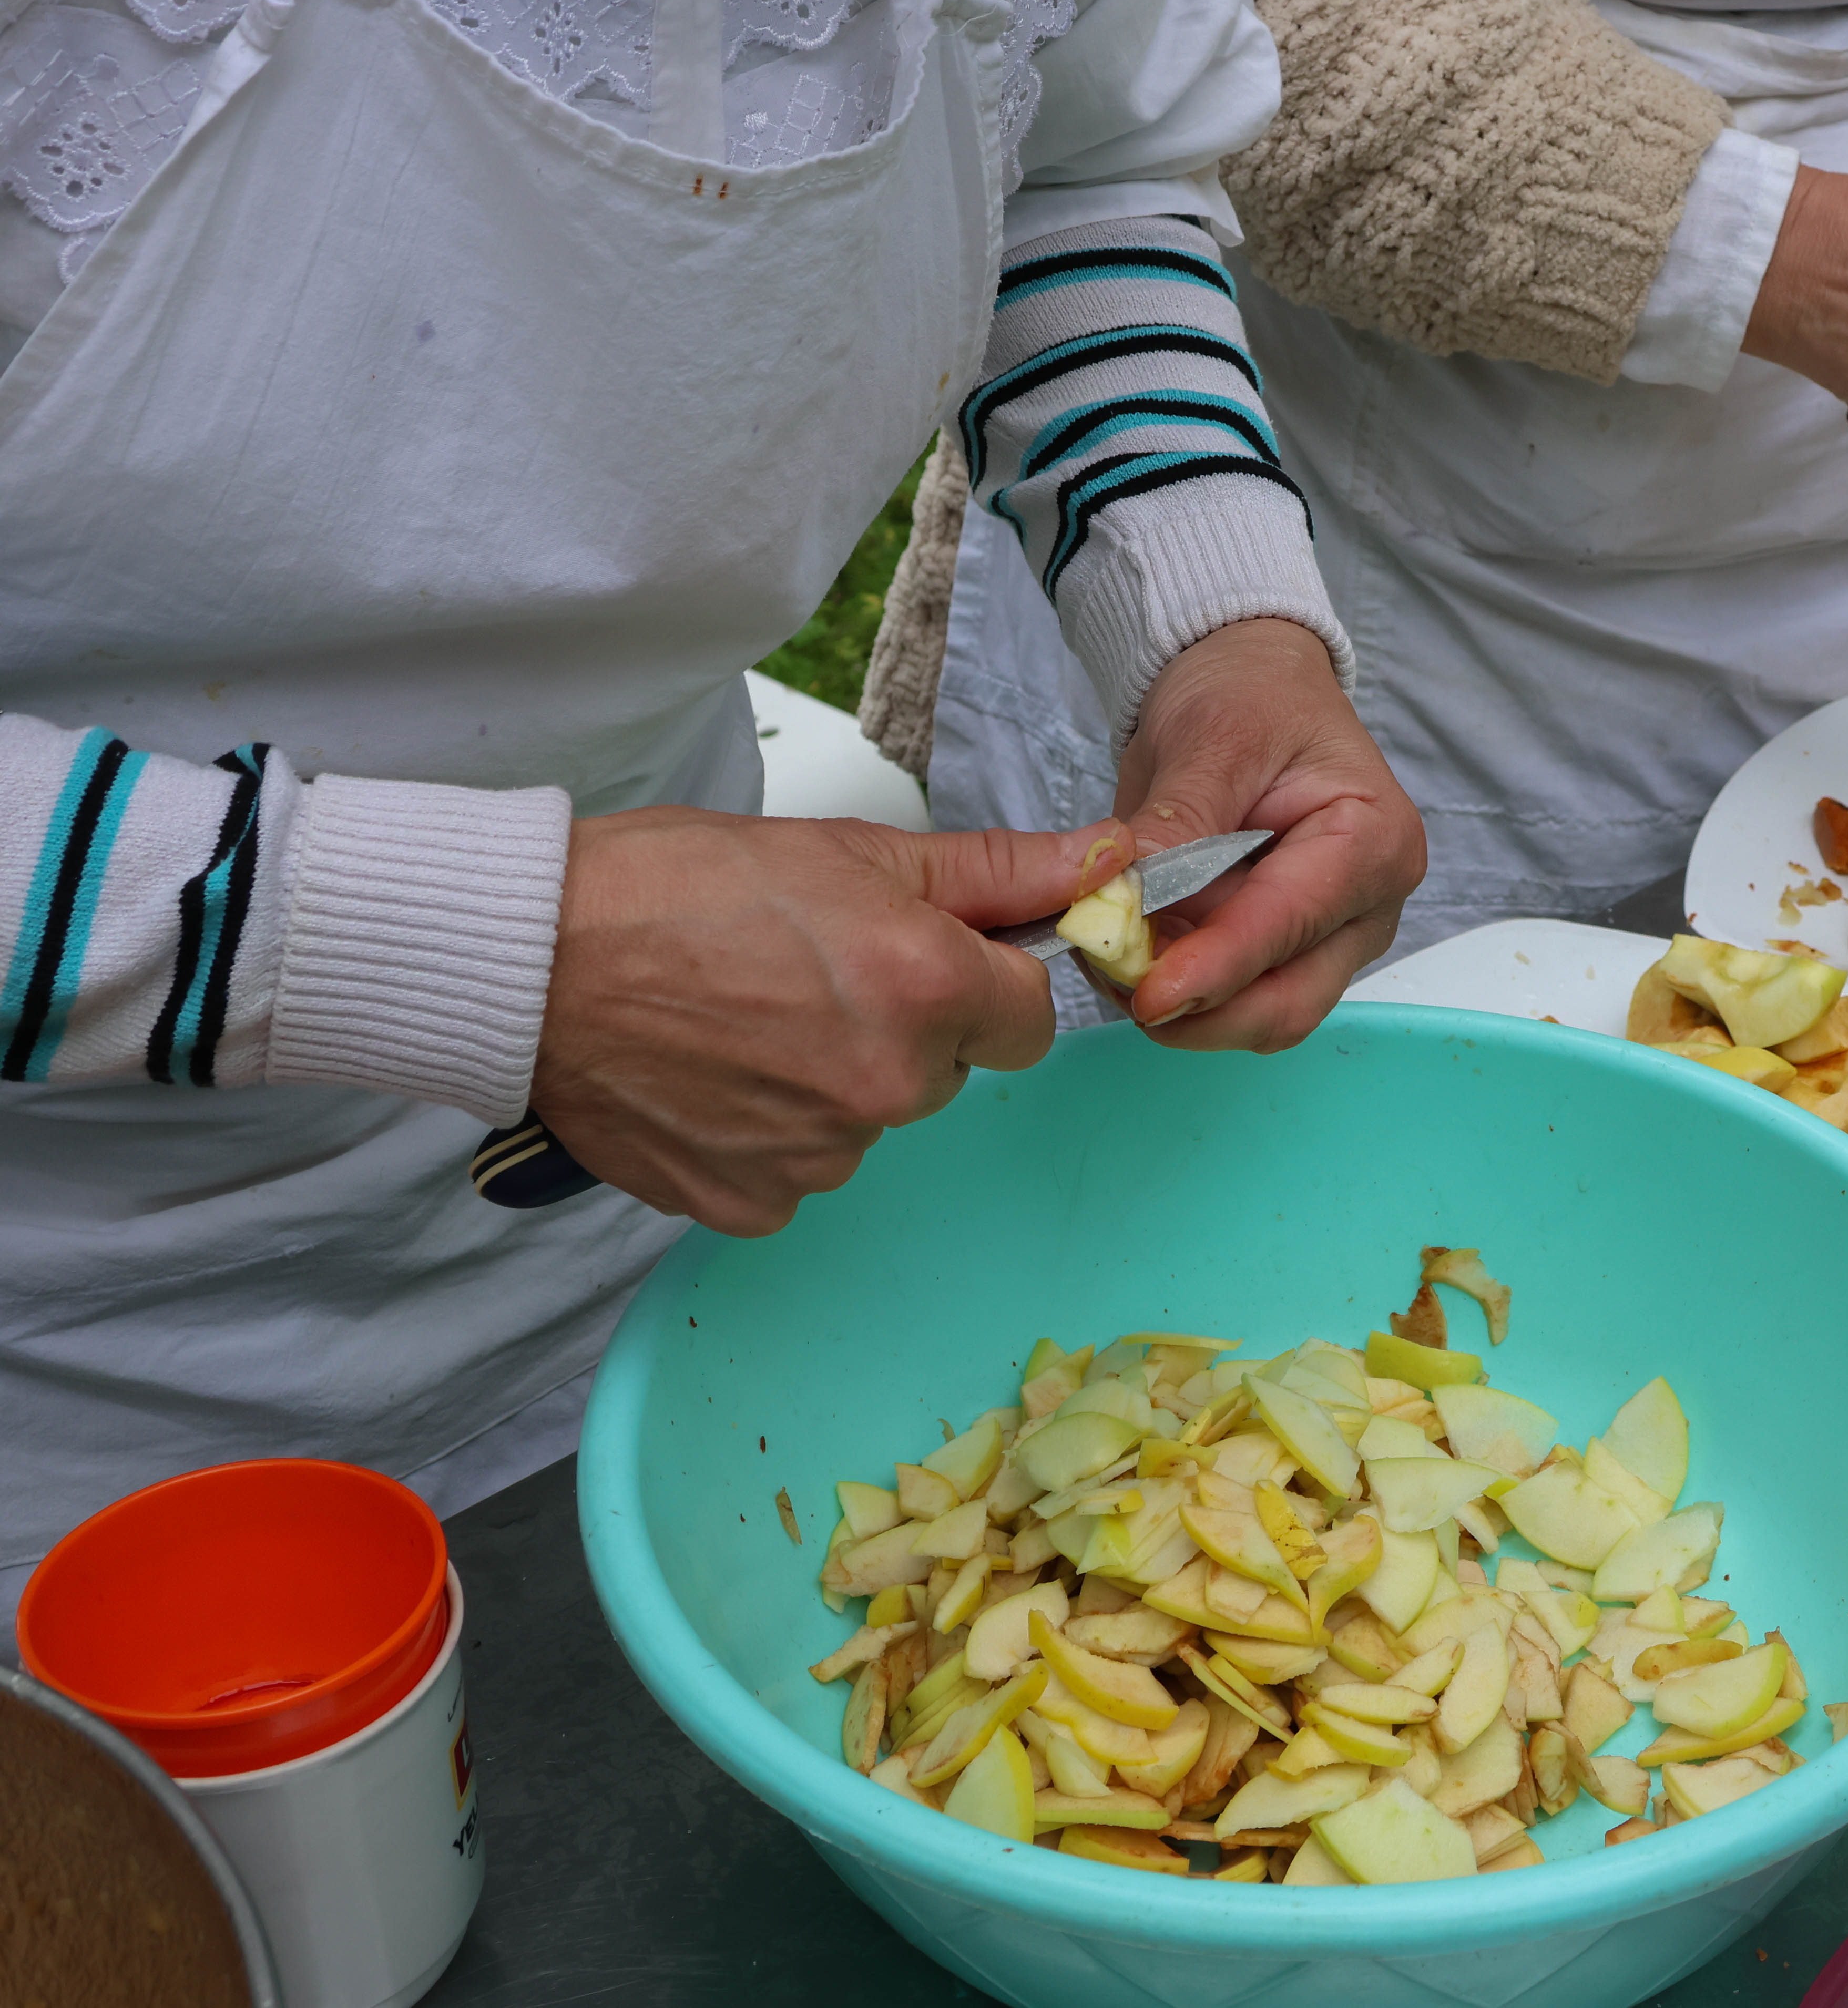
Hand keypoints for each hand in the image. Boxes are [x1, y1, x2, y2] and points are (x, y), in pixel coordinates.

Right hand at [533, 810, 1132, 1234]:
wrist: (532, 956)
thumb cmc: (682, 885)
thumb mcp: (854, 851)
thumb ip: (998, 873)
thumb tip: (1108, 864)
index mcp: (927, 993)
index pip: (1026, 1018)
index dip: (978, 981)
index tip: (915, 957)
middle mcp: (886, 1089)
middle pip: (945, 1071)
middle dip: (901, 1028)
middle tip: (804, 974)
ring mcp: (817, 1157)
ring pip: (868, 1119)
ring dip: (828, 1079)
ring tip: (740, 1018)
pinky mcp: (750, 1202)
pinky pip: (796, 1170)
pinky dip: (764, 1130)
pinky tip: (710, 1073)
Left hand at [1108, 618, 1423, 1051]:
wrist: (1251, 688)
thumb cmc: (1250, 697)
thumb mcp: (1212, 736)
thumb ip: (1178, 823)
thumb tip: (1129, 899)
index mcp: (1374, 842)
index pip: (1290, 924)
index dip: (1216, 967)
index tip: (1148, 993)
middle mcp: (1368, 907)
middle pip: (1288, 1002)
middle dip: (1199, 1009)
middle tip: (1114, 980)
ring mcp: (1334, 939)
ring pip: (1260, 1017)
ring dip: (1183, 1009)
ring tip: (1113, 956)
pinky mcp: (1292, 954)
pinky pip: (1237, 1000)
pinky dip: (1181, 992)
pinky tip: (1136, 952)